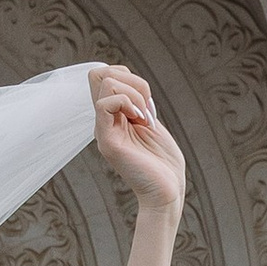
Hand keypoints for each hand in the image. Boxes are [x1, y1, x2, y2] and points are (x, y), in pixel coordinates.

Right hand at [89, 62, 185, 217]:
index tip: (146, 102)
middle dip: (132, 81)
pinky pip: (105, 104)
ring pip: (104, 82)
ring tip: (146, 119)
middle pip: (100, 73)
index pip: (104, 76)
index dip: (127, 76)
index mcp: (113, 117)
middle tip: (147, 108)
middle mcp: (104, 122)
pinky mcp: (108, 141)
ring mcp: (103, 131)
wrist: (167, 192)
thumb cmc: (163, 163)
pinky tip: (141, 121)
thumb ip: (138, 103)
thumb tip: (132, 81)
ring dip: (134, 94)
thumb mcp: (150, 122)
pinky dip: (128, 103)